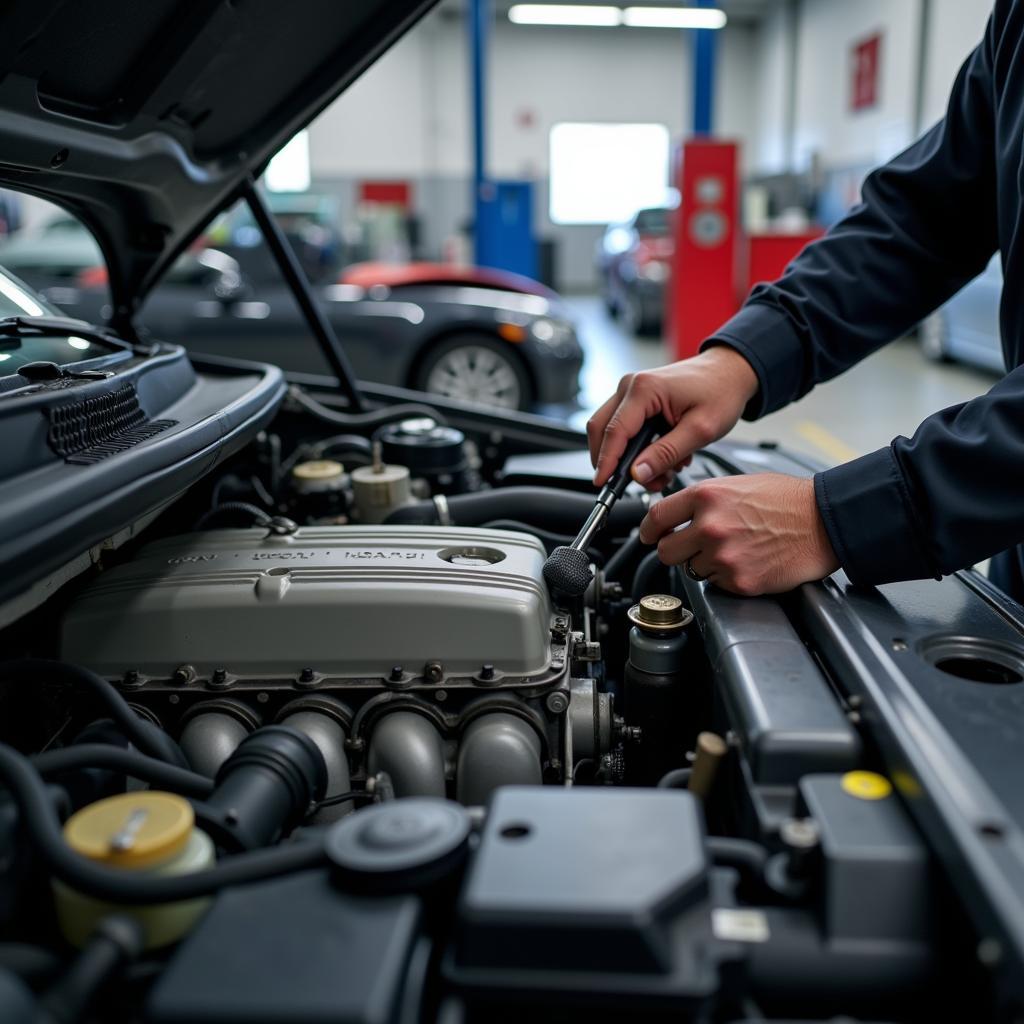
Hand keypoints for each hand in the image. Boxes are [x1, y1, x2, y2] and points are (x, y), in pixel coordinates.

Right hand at [587, 346, 758, 490]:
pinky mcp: (636, 399)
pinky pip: (624, 427)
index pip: (614, 431)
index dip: (606, 461)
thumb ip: (666, 453)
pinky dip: (636, 448)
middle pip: (602, 429)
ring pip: (611, 430)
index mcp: (645, 389)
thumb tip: (638, 473)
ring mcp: (631, 391)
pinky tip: (660, 457)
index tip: (602, 483)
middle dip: (613, 461)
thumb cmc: (721, 392)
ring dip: (628, 457)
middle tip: (634, 483)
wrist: (731, 372)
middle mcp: (631, 386)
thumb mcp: (700, 430)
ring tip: (660, 471)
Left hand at [638, 474, 839, 595]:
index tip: (648, 535)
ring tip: (734, 550)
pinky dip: (727, 578)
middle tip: (690, 548)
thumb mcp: (738, 484)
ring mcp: (723, 557)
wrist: (825, 521)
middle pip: (665, 551)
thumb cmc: (788, 500)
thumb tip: (679, 513)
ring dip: (705, 564)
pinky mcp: (739, 581)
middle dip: (675, 551)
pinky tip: (748, 561)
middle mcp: (709, 527)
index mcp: (706, 497)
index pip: (656, 517)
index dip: (648, 529)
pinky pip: (717, 585)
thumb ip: (704, 500)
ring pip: (692, 570)